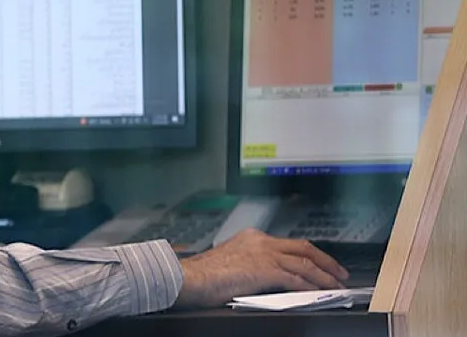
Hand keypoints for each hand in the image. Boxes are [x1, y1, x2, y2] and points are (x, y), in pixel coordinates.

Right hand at [174, 229, 348, 307]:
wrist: (191, 277)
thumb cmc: (204, 274)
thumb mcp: (232, 262)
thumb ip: (252, 265)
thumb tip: (269, 278)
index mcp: (252, 237)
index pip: (288, 243)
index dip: (308, 254)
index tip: (318, 262)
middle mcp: (260, 241)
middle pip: (302, 247)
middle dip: (324, 260)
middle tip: (338, 271)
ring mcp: (264, 253)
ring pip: (304, 262)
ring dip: (324, 275)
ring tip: (335, 284)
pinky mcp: (265, 269)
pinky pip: (296, 277)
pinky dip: (310, 285)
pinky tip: (318, 292)